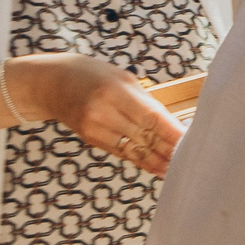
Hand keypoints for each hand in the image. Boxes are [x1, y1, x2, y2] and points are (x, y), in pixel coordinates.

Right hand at [11, 53, 183, 175]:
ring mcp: (94, 129)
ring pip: (134, 149)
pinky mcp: (90, 139)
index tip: (193, 142)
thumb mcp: (122, 78)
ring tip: (181, 170)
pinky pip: (121, 152)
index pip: (151, 117)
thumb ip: (145, 100)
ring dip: (159, 160)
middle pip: (145, 136)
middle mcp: (103, 113)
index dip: (173, 133)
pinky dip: (142, 160)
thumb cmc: (91, 74)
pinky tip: (159, 167)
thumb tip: (172, 123)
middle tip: (195, 158)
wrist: (49, 83)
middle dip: (171, 149)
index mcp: (114, 92)